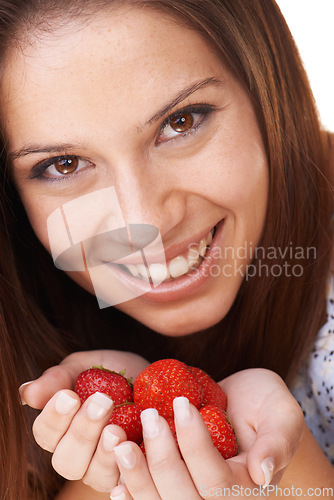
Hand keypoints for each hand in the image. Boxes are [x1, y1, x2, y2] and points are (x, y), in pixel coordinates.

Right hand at [20, 350, 149, 492]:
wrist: (160, 382)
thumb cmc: (118, 376)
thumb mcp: (89, 366)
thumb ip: (60, 377)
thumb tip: (26, 393)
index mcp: (63, 427)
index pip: (45, 433)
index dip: (53, 418)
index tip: (69, 396)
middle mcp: (79, 453)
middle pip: (66, 460)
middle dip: (81, 432)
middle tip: (101, 402)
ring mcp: (104, 467)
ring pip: (92, 474)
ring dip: (103, 452)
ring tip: (117, 428)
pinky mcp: (131, 473)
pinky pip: (124, 481)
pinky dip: (126, 466)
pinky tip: (132, 445)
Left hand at [109, 368, 303, 499]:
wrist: (245, 407)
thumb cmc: (266, 406)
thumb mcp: (282, 414)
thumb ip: (278, 441)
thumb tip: (263, 473)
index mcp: (245, 489)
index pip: (216, 480)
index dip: (195, 444)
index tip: (181, 403)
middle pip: (185, 499)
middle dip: (162, 460)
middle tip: (149, 417)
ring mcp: (194, 499)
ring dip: (138, 480)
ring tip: (121, 446)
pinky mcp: (176, 491)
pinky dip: (133, 497)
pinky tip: (117, 482)